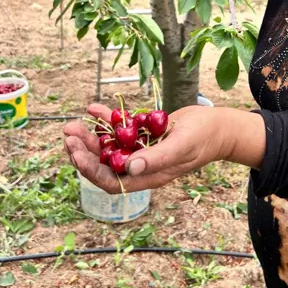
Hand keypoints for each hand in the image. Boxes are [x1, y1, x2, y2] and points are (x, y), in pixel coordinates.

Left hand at [64, 103, 233, 193]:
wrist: (219, 126)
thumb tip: (130, 168)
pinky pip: (120, 129)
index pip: (111, 181)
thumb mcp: (181, 146)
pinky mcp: (143, 134)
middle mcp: (141, 166)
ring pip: (107, 147)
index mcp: (148, 176)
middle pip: (104, 164)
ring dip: (89, 136)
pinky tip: (94, 107)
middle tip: (68, 133)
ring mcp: (141, 150)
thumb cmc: (204, 138)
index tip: (76, 152)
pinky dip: (106, 119)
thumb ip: (157, 159)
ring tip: (73, 123)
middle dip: (83, 151)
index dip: (90, 170)